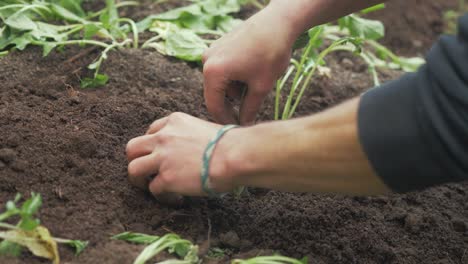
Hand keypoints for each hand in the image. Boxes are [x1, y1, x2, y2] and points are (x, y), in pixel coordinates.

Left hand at [126, 113, 236, 195]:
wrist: (235, 155)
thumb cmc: (231, 144)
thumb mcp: (206, 129)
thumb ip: (192, 137)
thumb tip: (196, 151)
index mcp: (175, 121)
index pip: (152, 130)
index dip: (153, 145)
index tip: (160, 154)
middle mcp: (164, 137)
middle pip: (132, 147)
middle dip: (136, 160)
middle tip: (146, 171)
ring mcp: (162, 158)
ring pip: (133, 169)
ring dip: (140, 180)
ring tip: (150, 188)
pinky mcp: (166, 178)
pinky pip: (153, 190)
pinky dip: (162, 197)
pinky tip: (175, 199)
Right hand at [202, 3, 297, 124]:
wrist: (279, 22)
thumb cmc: (271, 52)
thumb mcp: (261, 86)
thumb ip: (249, 109)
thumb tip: (244, 125)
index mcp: (213, 72)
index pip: (214, 105)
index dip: (226, 121)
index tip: (237, 130)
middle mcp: (207, 60)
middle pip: (215, 94)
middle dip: (231, 106)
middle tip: (246, 117)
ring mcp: (212, 51)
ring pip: (220, 82)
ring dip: (235, 91)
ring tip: (255, 89)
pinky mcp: (219, 46)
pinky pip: (223, 70)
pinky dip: (235, 78)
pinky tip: (251, 76)